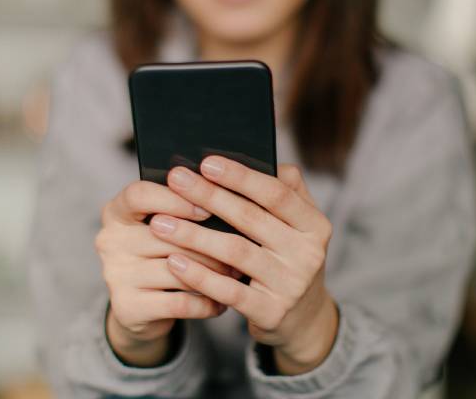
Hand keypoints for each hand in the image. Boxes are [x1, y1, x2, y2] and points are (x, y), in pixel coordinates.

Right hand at [95, 179, 240, 365]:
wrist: (141, 310)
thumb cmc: (160, 255)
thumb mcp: (164, 228)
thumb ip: (182, 210)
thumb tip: (225, 199)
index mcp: (116, 212)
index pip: (139, 195)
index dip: (175, 199)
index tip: (207, 209)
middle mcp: (109, 241)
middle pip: (165, 234)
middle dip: (208, 241)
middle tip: (240, 246)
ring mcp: (116, 275)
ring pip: (176, 269)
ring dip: (212, 273)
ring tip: (236, 273)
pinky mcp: (128, 308)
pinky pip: (179, 303)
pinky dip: (205, 303)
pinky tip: (222, 301)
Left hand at [148, 156, 338, 373]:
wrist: (302, 319)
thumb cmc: (288, 257)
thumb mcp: (298, 225)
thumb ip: (286, 190)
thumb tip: (257, 156)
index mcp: (314, 225)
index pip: (276, 193)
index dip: (240, 177)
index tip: (206, 162)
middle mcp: (308, 254)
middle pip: (250, 218)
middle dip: (208, 196)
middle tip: (175, 180)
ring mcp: (290, 285)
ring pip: (235, 252)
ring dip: (194, 235)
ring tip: (161, 223)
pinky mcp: (271, 312)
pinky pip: (228, 291)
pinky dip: (199, 276)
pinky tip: (173, 261)